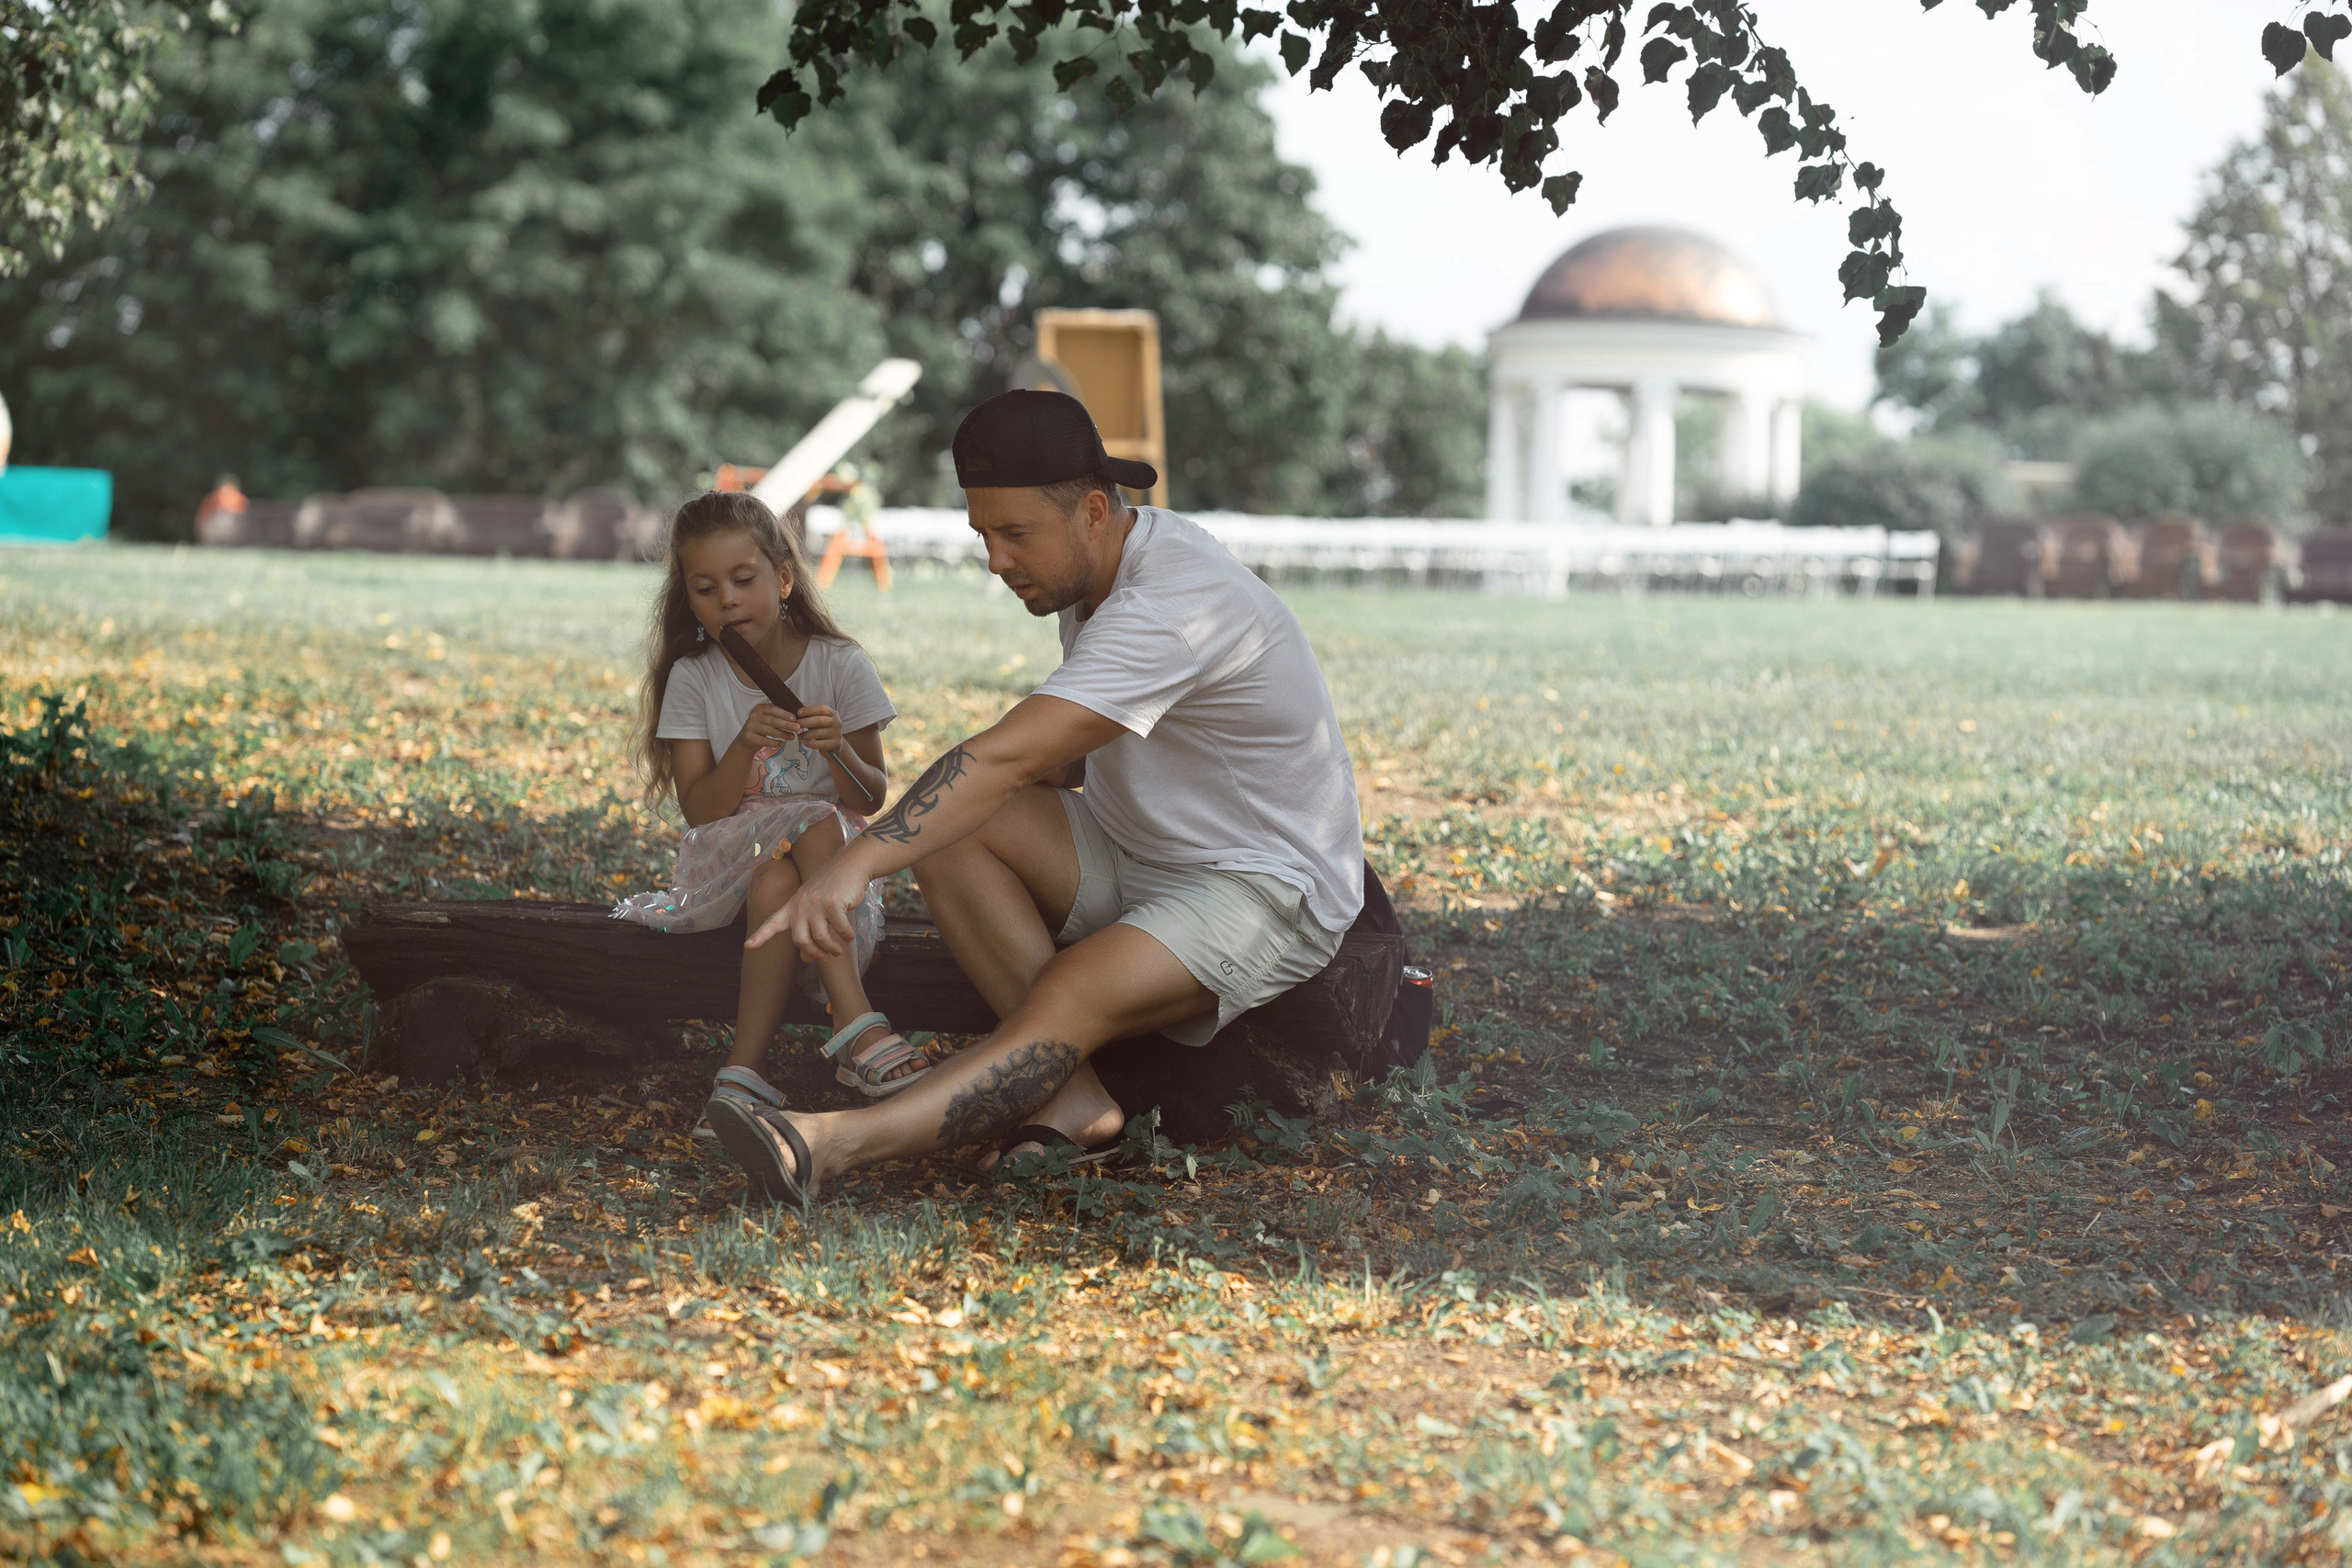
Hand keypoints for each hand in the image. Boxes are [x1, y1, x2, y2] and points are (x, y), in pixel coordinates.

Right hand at [736, 702, 802, 751]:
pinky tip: (782, 744)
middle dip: (787, 725)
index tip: (795, 718)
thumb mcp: (768, 717)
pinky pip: (765, 740)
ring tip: (792, 737)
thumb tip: (799, 713)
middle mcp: (754, 715)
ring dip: (783, 734)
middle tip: (797, 728)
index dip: (784, 714)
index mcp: (760, 708)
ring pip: (770, 731)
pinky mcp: (749, 737)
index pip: (773, 709)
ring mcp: (750, 726)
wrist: (747, 739)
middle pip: (773, 720)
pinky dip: (775, 743)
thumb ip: (780, 714)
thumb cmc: (762, 726)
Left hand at [747, 849, 870, 958]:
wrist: (850, 864)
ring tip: (837, 951)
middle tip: (825, 957)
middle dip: (814, 953)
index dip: (760, 936)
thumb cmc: (833, 889)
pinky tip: (849, 937)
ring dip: (831, 949)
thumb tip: (806, 958)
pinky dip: (846, 937)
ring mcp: (816, 904)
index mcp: (792, 906)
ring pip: (820, 938)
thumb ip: (809, 931)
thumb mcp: (816, 908)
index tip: (748, 945)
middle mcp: (800, 905)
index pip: (773, 923)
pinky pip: (839, 930)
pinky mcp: (833, 904)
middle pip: (800, 940)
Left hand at [794, 704, 842, 753]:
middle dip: (805, 722)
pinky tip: (805, 743)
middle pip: (820, 721)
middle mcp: (836, 722)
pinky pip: (821, 744)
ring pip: (819, 733)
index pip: (821, 709)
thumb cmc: (823, 729)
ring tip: (799, 736)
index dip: (809, 710)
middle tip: (796, 725)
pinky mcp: (836, 744)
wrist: (834, 744)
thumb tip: (797, 702)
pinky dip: (811, 744)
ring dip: (806, 735)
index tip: (798, 713)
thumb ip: (810, 712)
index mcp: (832, 713)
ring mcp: (837, 733)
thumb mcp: (819, 719)